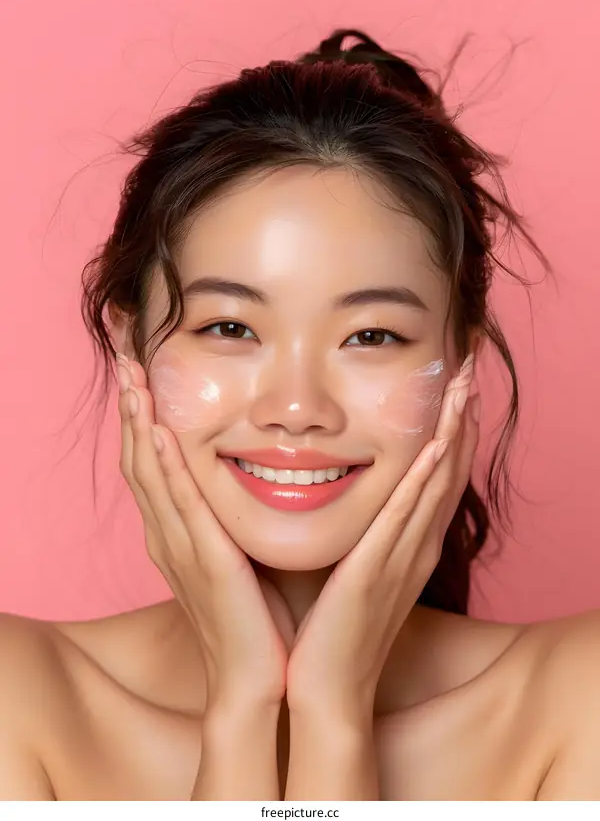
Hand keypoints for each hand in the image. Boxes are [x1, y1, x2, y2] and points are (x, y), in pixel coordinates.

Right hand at [116, 353, 293, 709]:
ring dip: (138, 423)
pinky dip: (165, 467)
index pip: (151, 462)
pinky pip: (179, 506)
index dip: (140, 416)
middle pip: (138, 458)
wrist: (256, 679)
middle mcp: (168, 535)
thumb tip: (265, 470)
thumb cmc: (257, 616)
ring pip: (150, 474)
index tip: (140, 371)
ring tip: (132, 379)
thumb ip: (237, 514)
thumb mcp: (241, 551)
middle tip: (123, 357)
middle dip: (131, 406)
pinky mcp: (203, 561)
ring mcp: (180, 548)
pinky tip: (157, 432)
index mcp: (177, 533)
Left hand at [285, 355, 478, 722]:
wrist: (323, 687)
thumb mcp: (345, 565)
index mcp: (406, 545)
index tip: (453, 387)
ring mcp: (403, 557)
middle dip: (462, 418)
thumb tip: (323, 486)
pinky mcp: (381, 570)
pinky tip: (437, 443)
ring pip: (437, 483)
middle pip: (448, 470)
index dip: (450, 430)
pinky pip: (409, 516)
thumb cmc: (326, 627)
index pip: (435, 476)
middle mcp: (415, 546)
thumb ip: (350, 529)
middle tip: (470, 369)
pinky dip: (426, 478)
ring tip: (465, 387)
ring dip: (454, 433)